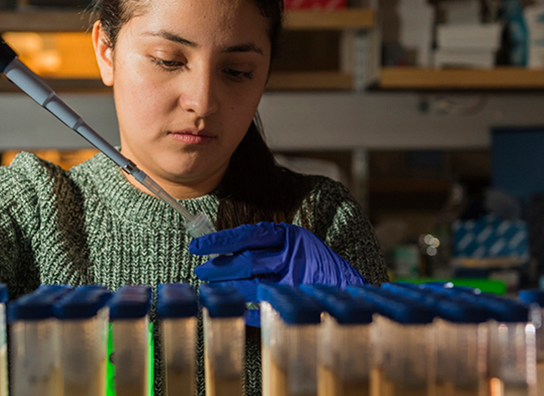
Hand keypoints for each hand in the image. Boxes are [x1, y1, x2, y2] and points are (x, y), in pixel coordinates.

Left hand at [190, 222, 367, 325]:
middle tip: (201, 272)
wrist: (347, 286)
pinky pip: (266, 306)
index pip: (247, 234)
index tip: (196, 246)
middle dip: (221, 267)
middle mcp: (292, 255)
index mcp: (288, 235)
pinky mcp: (299, 300)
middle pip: (248, 260)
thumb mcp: (291, 246)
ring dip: (230, 288)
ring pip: (254, 284)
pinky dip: (249, 309)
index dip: (220, 240)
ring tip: (210, 290)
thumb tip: (223, 254)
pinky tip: (235, 309)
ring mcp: (297, 279)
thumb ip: (263, 248)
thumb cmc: (314, 264)